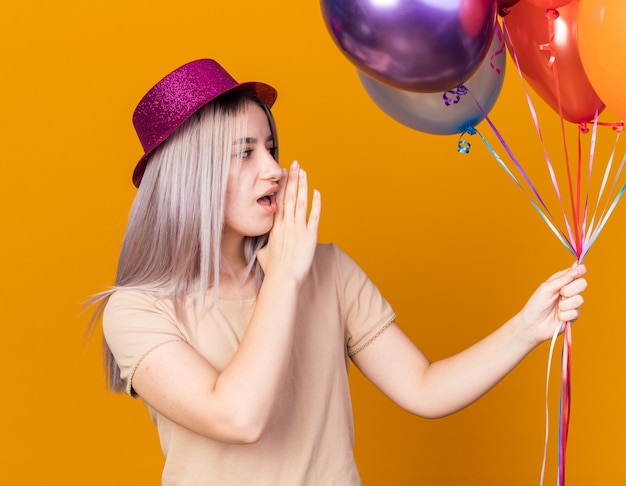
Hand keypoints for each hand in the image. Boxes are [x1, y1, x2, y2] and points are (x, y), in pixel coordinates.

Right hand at [256, 160, 320, 284]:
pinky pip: (314, 216)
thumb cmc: (273, 270)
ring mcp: (298, 229)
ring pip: (300, 202)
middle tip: (295, 164)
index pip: (279, 202)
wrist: (282, 279)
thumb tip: (262, 247)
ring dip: (302, 185)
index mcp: (275, 227)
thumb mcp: (263, 255)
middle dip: (292, 179)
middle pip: (289, 197)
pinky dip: (316, 204)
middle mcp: (285, 225)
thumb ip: (263, 246)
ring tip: (303, 171)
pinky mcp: (309, 236)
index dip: (282, 187)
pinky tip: (317, 192)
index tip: (284, 174)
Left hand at [517, 262, 587, 344]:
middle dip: (570, 289)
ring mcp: (572, 304)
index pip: (577, 272)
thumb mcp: (548, 287)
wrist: (532, 324)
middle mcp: (569, 291)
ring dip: (565, 304)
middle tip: (560, 294)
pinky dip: (564, 315)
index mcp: (562, 281)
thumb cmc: (536, 304)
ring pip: (579, 299)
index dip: (580, 270)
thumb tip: (577, 266)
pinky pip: (575, 312)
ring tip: (556, 307)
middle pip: (583, 284)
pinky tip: (558, 316)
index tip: (580, 271)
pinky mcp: (574, 316)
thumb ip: (564, 278)